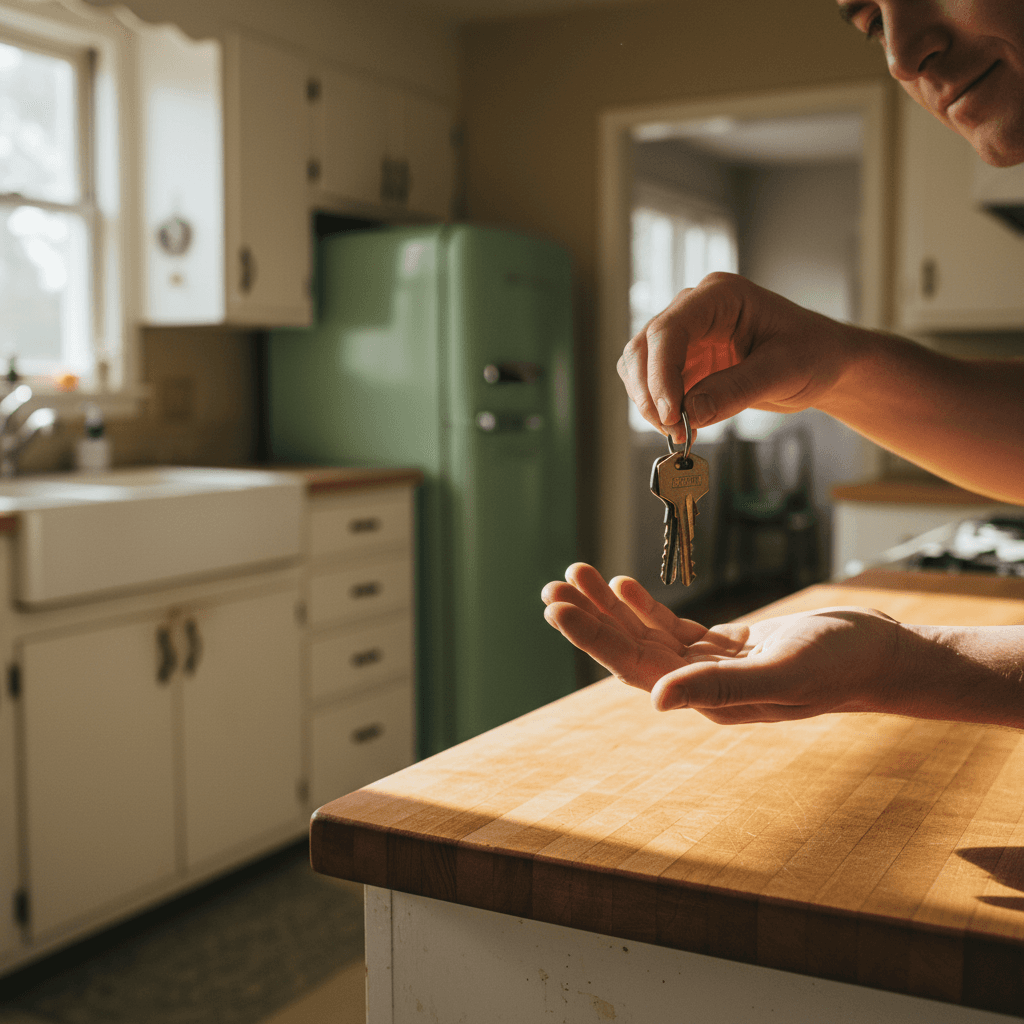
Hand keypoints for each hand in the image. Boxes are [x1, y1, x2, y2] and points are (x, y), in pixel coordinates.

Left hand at [542, 563, 902, 724]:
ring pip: (649, 635)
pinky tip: (624, 585)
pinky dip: (647, 607)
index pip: (636, 668)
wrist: (882, 655)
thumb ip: (722, 686)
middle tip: (553, 588)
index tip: (560, 609)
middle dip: (592, 619)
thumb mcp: (785, 671)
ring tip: (577, 576)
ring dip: (612, 608)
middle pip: (632, 651)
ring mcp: (714, 667)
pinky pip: (675, 628)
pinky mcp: (728, 647)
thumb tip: (658, 700)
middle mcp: (702, 688)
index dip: (595, 638)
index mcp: (709, 700)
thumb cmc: (842, 664)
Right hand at [618, 273, 856, 442]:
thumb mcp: (783, 371)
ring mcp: (686, 337)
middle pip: (644, 349)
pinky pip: (654, 386)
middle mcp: (694, 311)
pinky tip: (685, 427)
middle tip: (673, 430)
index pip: (668, 330)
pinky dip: (660, 410)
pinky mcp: (685, 363)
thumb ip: (735, 390)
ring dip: (650, 404)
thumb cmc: (813, 353)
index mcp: (719, 297)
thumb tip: (688, 413)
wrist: (824, 363)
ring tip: (681, 432)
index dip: (660, 374)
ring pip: (640, 368)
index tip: (671, 414)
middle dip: (650, 393)